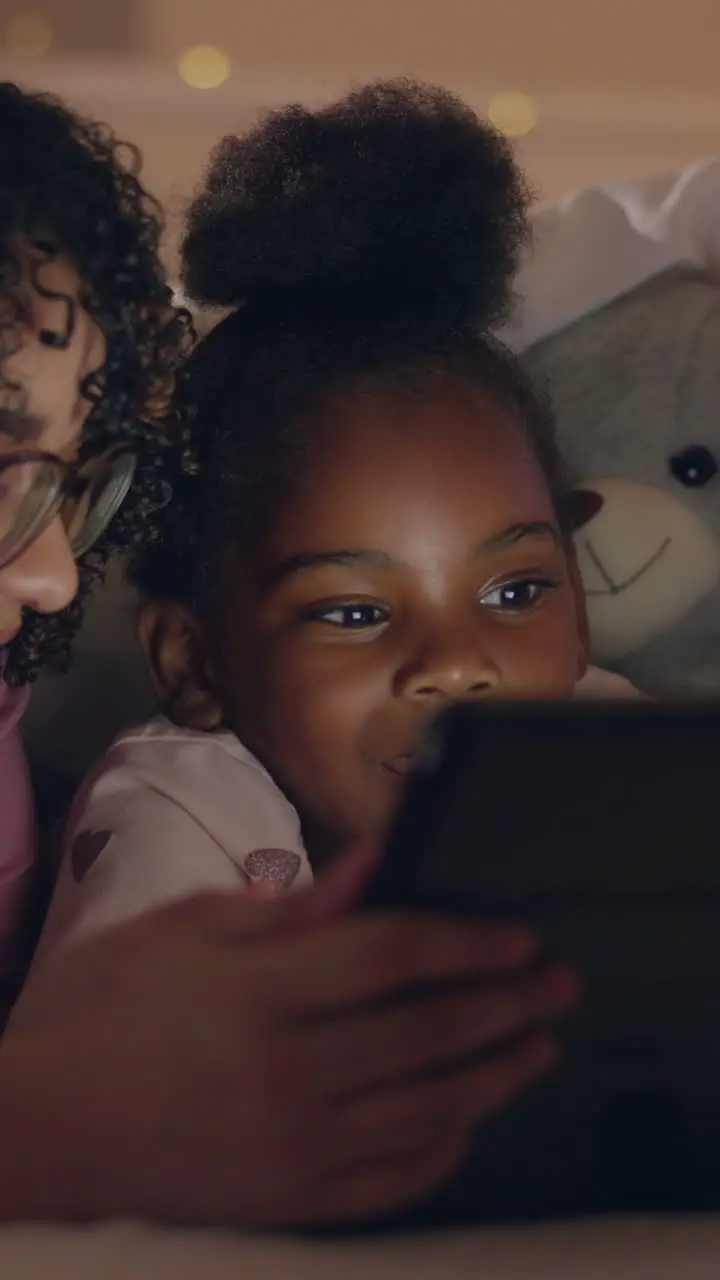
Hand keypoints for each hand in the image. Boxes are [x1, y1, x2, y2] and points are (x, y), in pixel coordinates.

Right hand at [5, 847, 578, 1227]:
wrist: (58, 1128)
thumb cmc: (116, 1012)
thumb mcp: (188, 933)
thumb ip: (292, 906)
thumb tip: (375, 861)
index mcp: (256, 995)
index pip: (388, 957)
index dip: (464, 941)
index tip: (518, 934)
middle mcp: (284, 1075)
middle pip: (426, 1035)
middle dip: (506, 1004)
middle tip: (557, 982)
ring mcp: (293, 1148)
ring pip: (427, 1110)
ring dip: (497, 1075)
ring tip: (540, 1044)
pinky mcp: (293, 1201)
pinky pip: (394, 1179)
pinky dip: (445, 1146)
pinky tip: (473, 1115)